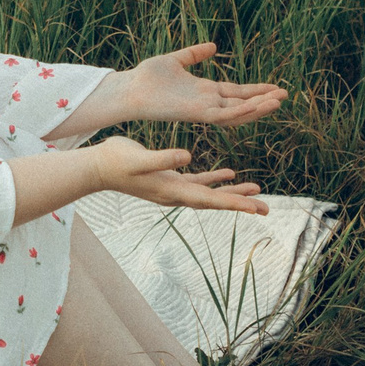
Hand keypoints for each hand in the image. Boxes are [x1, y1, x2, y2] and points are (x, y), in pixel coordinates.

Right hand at [94, 136, 268, 214]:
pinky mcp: (170, 178)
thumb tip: (187, 156)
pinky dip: (215, 180)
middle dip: (241, 204)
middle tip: (266, 209)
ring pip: (211, 194)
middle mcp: (176, 195)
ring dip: (233, 193)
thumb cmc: (116, 161)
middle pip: (216, 202)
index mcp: (173, 191)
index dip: (234, 203)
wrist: (97, 167)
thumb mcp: (139, 158)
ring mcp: (173, 189)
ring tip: (257, 191)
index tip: (256, 208)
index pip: (210, 200)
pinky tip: (229, 174)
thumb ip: (163, 158)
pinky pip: (199, 182)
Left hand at [123, 43, 285, 128]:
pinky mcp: (195, 114)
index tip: (276, 87)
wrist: (130, 88)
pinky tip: (255, 106)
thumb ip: (194, 54)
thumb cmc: (147, 77)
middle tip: (285, 96)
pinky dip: (239, 113)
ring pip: (236, 113)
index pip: (237, 92)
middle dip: (263, 101)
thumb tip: (212, 47)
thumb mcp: (176, 60)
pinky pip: (222, 116)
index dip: (256, 90)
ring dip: (257, 108)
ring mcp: (202, 110)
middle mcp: (207, 103)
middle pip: (242, 104)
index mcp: (204, 91)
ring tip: (277, 101)